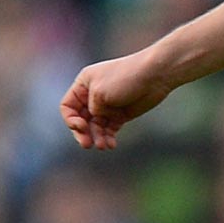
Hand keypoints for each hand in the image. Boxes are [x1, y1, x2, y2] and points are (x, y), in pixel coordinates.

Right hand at [60, 49, 175, 150]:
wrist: (155, 76)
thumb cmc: (125, 78)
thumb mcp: (99, 92)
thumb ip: (91, 109)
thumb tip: (94, 120)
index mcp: (84, 84)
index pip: (68, 106)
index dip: (71, 119)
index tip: (81, 126)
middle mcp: (93, 96)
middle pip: (80, 119)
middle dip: (82, 133)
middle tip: (87, 145)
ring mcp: (108, 106)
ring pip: (95, 127)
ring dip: (97, 138)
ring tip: (103, 146)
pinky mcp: (121, 114)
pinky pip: (110, 130)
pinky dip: (108, 138)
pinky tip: (111, 145)